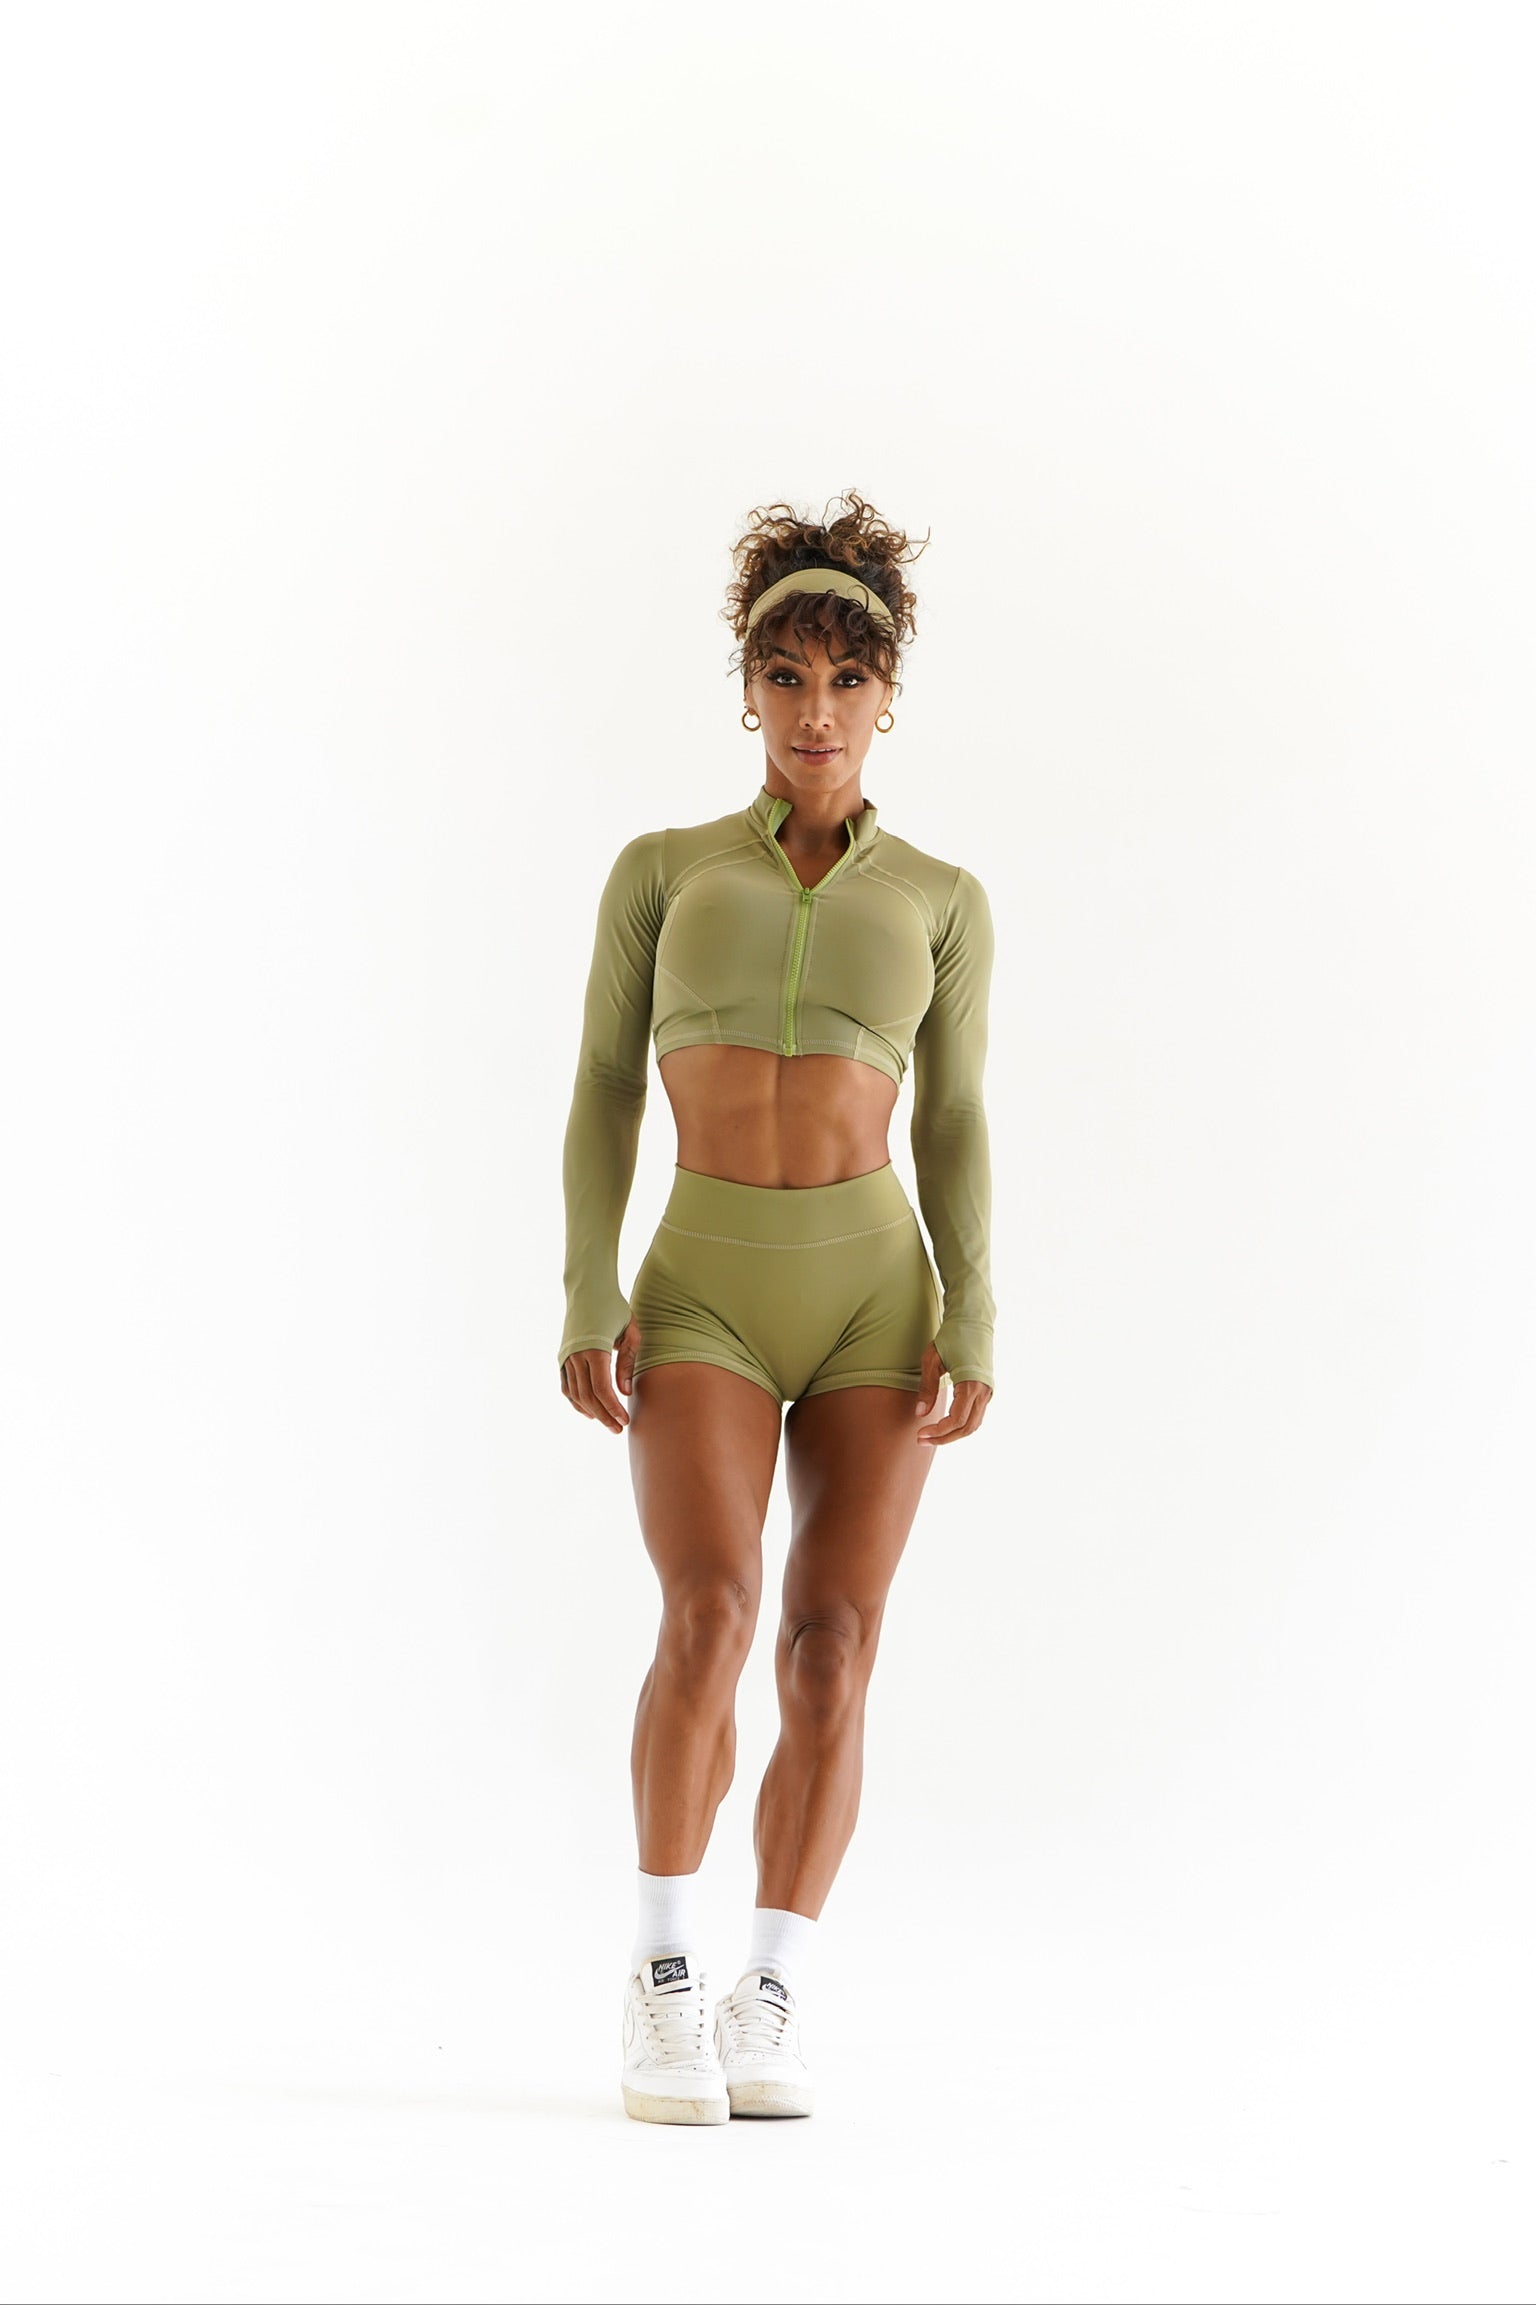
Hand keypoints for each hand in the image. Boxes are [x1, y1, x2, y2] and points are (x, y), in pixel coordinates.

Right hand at [560, 1316, 641, 1432]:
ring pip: (576, 1393)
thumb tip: (625, 1393)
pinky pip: (567, 1385)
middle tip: (619, 1429)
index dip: (613, 1408)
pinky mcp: (562, 1356)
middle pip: (588, 1396)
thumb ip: (628, 1363)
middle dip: (604, 1415)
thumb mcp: (630, 1332)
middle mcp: (576, 1355)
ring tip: (607, 1423)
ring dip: (591, 1411)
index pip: (602, 1389)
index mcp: (595, 1349)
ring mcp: (566, 1356)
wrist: (587, 1288)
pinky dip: (576, 1401)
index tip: (625, 1420)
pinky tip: (588, 1411)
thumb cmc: (614, 1308)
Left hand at [912, 1342, 991, 1444]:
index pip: (956, 1420)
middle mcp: (984, 1391)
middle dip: (944, 1438)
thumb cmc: (950, 1337)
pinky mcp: (987, 1389)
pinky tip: (945, 1425)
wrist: (973, 1320)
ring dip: (953, 1434)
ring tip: (931, 1436)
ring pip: (973, 1424)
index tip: (920, 1434)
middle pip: (966, 1428)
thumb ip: (927, 1388)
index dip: (938, 1432)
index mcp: (971, 1384)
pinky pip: (976, 1415)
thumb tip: (920, 1414)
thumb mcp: (932, 1360)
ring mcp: (988, 1391)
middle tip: (921, 1440)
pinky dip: (961, 1425)